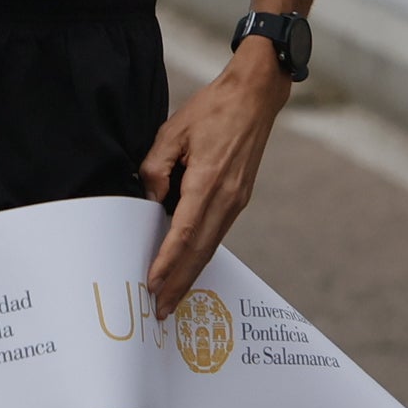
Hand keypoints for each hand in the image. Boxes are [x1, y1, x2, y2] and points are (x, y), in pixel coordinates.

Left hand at [139, 39, 293, 306]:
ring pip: (210, 246)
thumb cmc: (212, 110)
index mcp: (209, 180)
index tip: (152, 283)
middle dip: (179, 283)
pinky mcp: (239, 198)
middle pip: (200, 250)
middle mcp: (227, 198)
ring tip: (172, 299)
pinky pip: (217, 234)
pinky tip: (189, 267)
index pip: (184, 231)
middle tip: (160, 310)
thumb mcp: (172, 131)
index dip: (168, 261)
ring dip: (191, 275)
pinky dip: (201, 255)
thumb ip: (156, 168)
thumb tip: (152, 201)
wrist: (255, 97)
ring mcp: (236, 201)